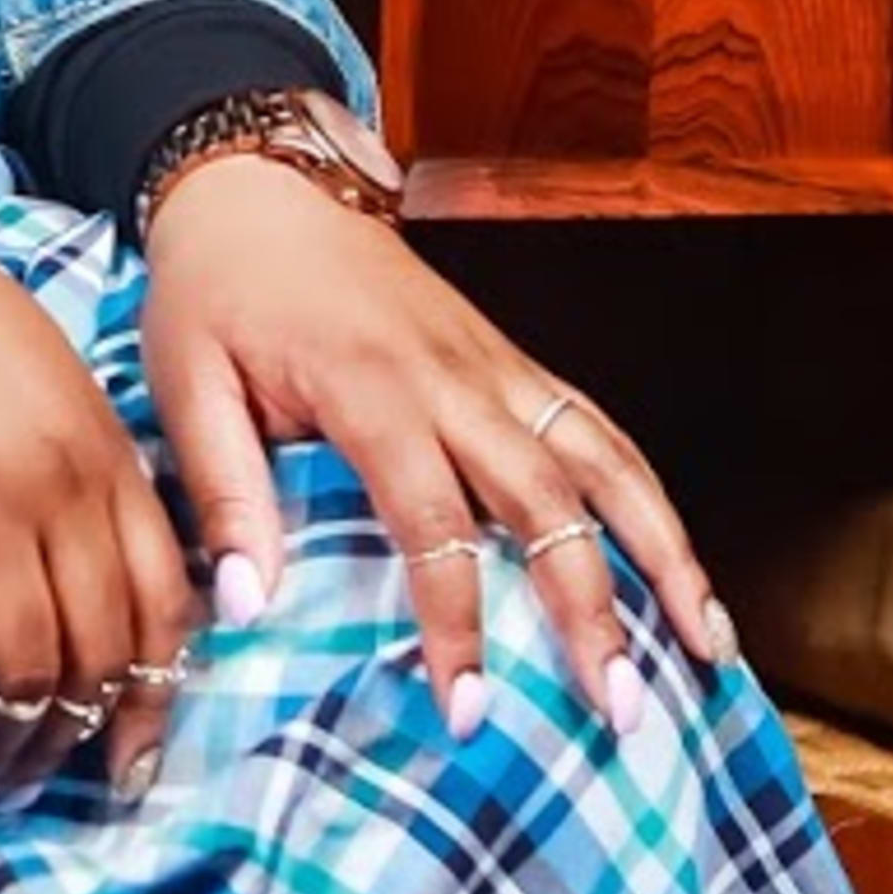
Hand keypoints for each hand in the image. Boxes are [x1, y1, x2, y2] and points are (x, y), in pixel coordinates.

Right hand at [0, 149, 196, 808]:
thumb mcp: (39, 373)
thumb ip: (77, 461)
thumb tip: (81, 562)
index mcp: (105, 450)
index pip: (164, 599)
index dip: (154, 694)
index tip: (129, 756)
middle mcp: (63, 490)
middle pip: (99, 650)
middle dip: (75, 740)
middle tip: (42, 792)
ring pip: (25, 671)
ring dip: (4, 751)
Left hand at [135, 154, 733, 732]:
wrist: (261, 185)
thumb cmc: (218, 292)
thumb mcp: (186, 386)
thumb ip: (225, 495)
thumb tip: (246, 608)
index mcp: (372, 389)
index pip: (432, 521)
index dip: (456, 619)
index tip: (467, 706)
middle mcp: (457, 378)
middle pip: (551, 501)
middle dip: (594, 609)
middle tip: (620, 708)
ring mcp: (500, 368)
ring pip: (609, 462)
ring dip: (665, 555)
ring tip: (707, 648)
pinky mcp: (517, 365)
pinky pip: (603, 434)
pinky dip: (653, 504)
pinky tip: (684, 572)